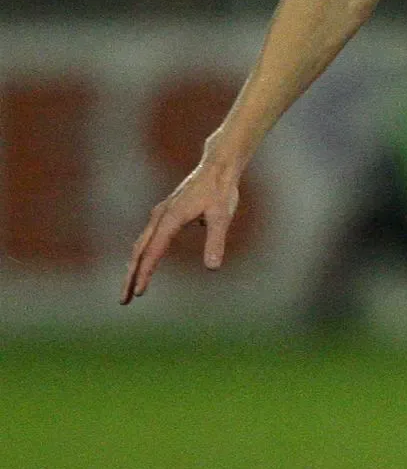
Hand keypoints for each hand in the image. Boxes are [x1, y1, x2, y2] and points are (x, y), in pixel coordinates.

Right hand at [121, 159, 239, 302]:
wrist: (217, 167)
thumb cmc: (220, 190)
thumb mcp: (222, 216)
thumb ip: (216, 241)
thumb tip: (212, 268)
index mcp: (170, 218)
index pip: (153, 251)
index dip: (145, 272)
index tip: (139, 292)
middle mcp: (160, 217)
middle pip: (139, 251)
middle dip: (130, 277)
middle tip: (124, 301)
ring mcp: (160, 215)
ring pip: (141, 246)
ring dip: (134, 268)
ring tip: (130, 290)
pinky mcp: (165, 215)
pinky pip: (148, 240)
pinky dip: (142, 256)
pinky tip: (144, 267)